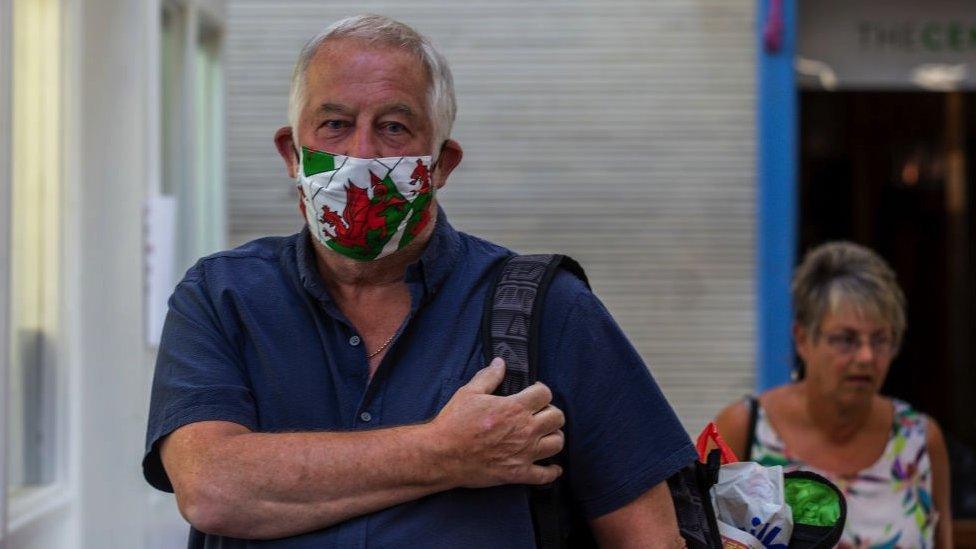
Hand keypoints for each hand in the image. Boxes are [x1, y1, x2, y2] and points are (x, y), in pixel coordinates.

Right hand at [429, 357, 564, 488]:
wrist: (442, 455)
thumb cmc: (454, 423)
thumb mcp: (469, 393)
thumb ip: (489, 376)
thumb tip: (500, 362)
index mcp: (514, 408)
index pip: (545, 393)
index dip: (541, 390)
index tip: (533, 393)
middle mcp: (525, 430)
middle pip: (557, 417)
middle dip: (551, 412)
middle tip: (540, 413)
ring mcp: (524, 453)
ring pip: (557, 443)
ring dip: (554, 437)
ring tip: (545, 435)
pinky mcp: (518, 473)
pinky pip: (545, 475)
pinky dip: (552, 472)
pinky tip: (552, 467)